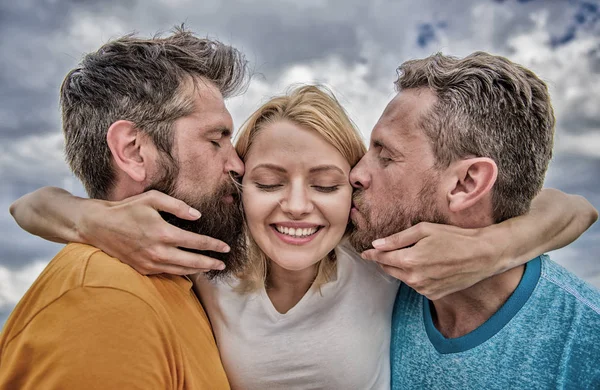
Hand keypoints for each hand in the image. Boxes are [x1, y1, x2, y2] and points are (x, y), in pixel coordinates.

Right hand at [80, 190, 230, 274]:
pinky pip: (167, 273)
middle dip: (210, 263)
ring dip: (198, 270)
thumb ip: (178, 206)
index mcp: (164, 233)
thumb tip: (197, 216)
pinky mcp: (143, 269)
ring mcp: (150, 263)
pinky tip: (189, 269)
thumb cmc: (127, 209)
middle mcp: (158, 252)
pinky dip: (181, 272)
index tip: (226, 247)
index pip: (197, 242)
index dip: (214, 245)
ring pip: (181, 271)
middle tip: (223, 263)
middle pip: (193, 262)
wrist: (99, 226)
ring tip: (210, 268)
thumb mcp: (153, 199)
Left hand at [361, 222, 498, 299]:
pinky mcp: (433, 295)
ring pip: (402, 277)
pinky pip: (415, 284)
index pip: (382, 258)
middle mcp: (413, 278)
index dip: (372, 253)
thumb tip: (376, 244)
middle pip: (389, 269)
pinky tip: (425, 265)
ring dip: (401, 268)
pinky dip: (414, 276)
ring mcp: (423, 289)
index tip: (365, 251)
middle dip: (384, 260)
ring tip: (412, 255)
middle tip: (384, 250)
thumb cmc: (454, 237)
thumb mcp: (424, 230)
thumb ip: (398, 238)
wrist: (482, 255)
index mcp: (409, 260)